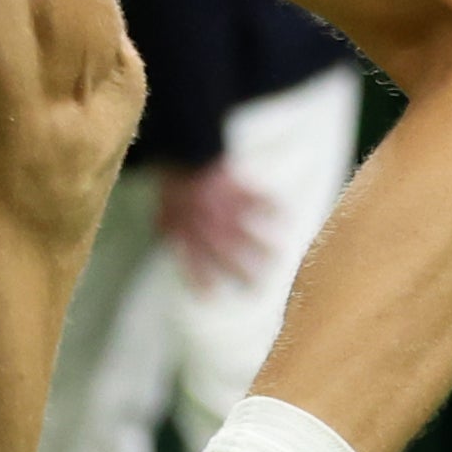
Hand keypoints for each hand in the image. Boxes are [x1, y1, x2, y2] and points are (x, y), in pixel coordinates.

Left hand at [153, 160, 273, 290]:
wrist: (185, 154)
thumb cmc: (173, 183)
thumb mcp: (164, 209)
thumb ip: (169, 228)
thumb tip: (169, 238)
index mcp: (188, 234)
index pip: (194, 266)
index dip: (202, 283)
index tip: (210, 297)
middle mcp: (210, 229)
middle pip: (230, 259)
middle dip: (244, 275)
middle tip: (256, 287)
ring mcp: (228, 213)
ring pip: (252, 235)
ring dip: (266, 248)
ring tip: (280, 258)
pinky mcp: (241, 193)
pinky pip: (261, 202)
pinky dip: (275, 207)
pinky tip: (288, 214)